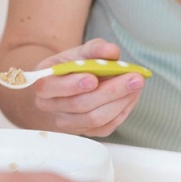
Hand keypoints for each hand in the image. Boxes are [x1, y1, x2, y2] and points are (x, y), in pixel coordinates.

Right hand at [28, 38, 144, 136]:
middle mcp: (50, 107)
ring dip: (120, 101)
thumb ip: (95, 49)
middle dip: (110, 91)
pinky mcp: (85, 132)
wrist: (70, 86)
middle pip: (79, 104)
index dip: (71, 85)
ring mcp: (67, 122)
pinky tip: (131, 96)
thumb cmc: (73, 68)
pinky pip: (106, 127)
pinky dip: (123, 111)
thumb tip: (111, 51)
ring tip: (137, 85)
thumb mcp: (80, 53)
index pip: (50, 88)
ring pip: (95, 118)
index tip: (93, 78)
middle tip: (134, 78)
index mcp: (43, 83)